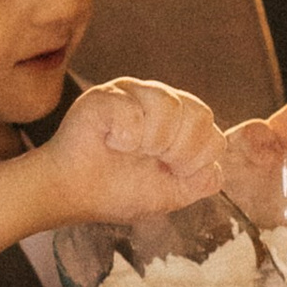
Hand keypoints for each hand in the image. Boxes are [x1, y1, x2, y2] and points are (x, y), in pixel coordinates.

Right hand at [51, 77, 226, 221]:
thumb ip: (198, 183)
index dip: (195, 159)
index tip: (169, 170)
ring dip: (150, 140)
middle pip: (200, 114)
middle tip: (150, 159)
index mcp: (179, 124)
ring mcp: (133, 92)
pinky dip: (124, 135)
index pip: (213, 134)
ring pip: (170, 105)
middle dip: (177, 149)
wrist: (72, 193)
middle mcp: (160, 101)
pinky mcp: (107, 94)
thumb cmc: (116, 191)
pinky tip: (110, 141)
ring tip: (127, 150)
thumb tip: (215, 172)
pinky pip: (134, 109)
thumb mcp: (168, 195)